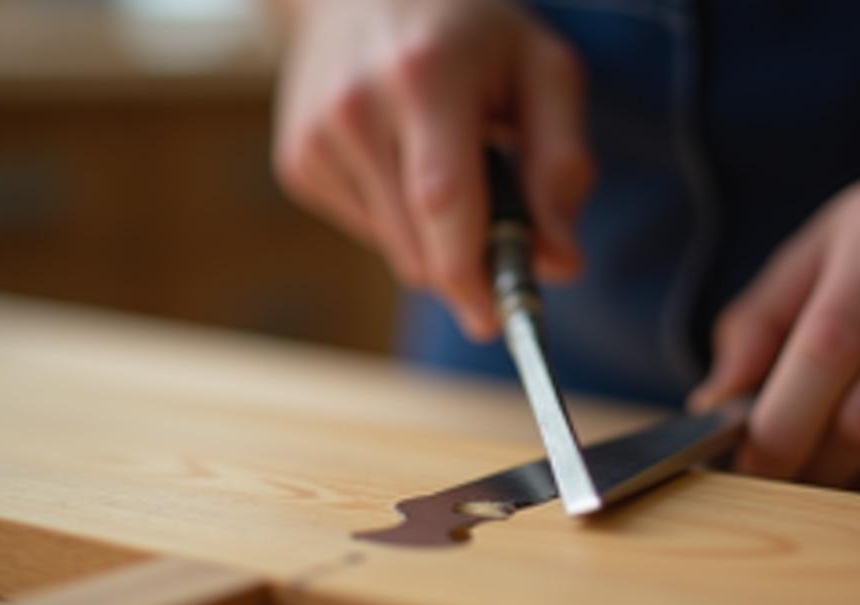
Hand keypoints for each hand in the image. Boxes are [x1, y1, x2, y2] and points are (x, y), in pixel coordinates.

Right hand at [272, 0, 593, 339]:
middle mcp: (357, 107)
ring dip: (438, 241)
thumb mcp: (542, 70)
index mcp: (425, 76)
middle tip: (505, 244)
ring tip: (449, 167)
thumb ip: (562, 164)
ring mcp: (317, 138)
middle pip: (419, 244)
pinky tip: (406, 163)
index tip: (499, 320)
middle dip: (470, 268)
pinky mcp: (297, 163)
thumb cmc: (471, 30)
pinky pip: (370, 232)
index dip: (472, 273)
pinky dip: (402, 221)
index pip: (443, 201)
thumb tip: (562, 263)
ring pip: (397, 251)